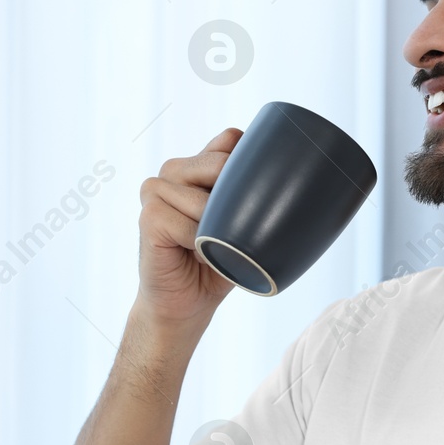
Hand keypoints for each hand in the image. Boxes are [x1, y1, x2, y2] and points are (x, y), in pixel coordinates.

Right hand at [136, 127, 243, 328]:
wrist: (187, 304)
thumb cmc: (219, 262)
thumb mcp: (245, 224)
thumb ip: (256, 196)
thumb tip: (296, 178)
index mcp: (197, 165)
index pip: (229, 140)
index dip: (248, 164)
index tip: (258, 195)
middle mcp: (174, 171)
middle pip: (219, 163)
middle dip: (236, 201)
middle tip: (232, 232)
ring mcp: (156, 191)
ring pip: (205, 198)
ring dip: (218, 230)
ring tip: (212, 247)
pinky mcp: (148, 216)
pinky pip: (188, 225)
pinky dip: (200, 246)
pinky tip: (197, 255)